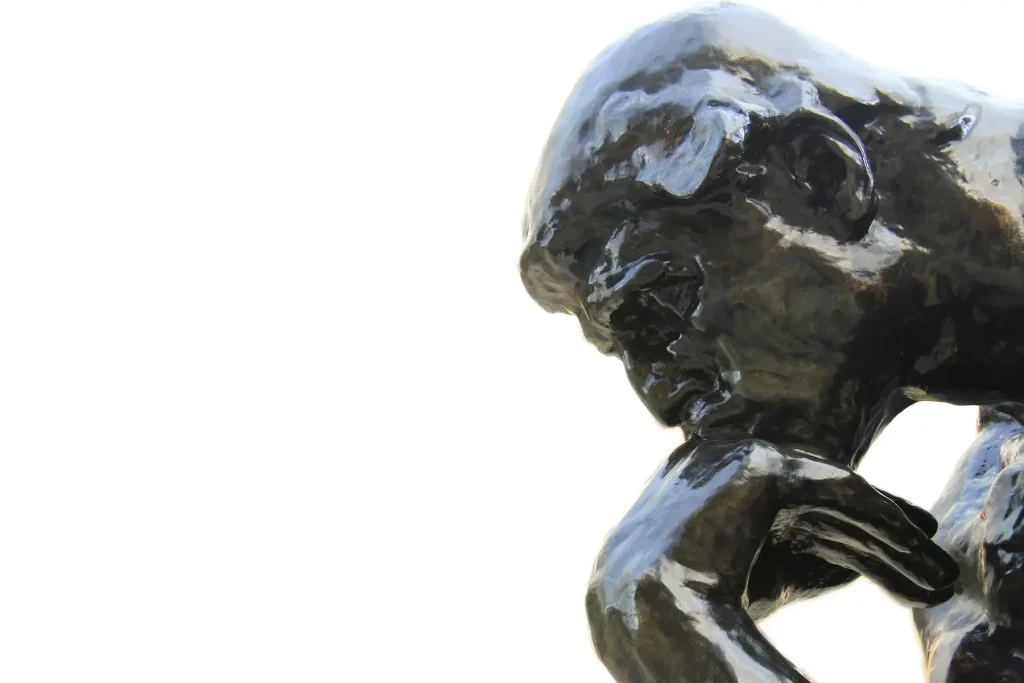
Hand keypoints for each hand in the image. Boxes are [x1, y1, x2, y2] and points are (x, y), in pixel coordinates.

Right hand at [587, 438, 956, 682]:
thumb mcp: (757, 591)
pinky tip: (914, 539)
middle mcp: (725, 476)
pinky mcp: (760, 464)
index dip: (857, 546)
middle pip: (822, 511)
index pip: (797, 520)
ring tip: (937, 569)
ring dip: (891, 535)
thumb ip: (800, 568)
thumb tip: (852, 562)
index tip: (906, 572)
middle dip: (882, 545)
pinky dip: (880, 515)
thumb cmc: (689, 619)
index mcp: (713, 506)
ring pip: (834, 500)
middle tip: (935, 572)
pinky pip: (836, 488)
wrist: (652, 611)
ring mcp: (736, 463)